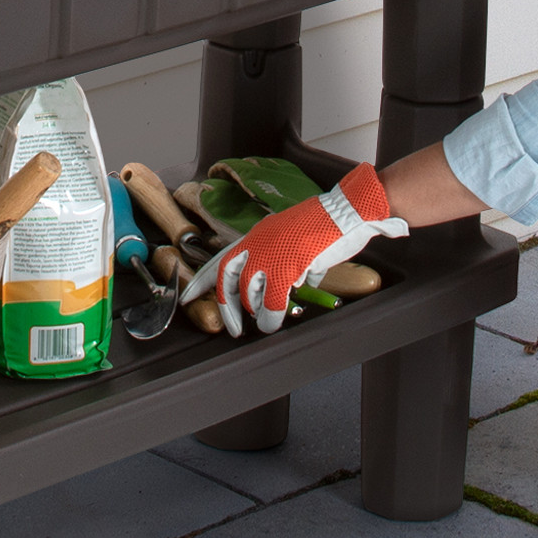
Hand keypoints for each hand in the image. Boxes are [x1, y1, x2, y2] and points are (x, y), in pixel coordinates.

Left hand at [179, 162, 407, 336]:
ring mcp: (270, 254)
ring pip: (251, 294)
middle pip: (229, 279)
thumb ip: (289, 261)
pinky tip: (277, 321)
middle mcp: (258, 243)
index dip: (202, 279)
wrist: (349, 211)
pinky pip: (272, 302)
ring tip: (266, 322)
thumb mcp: (298, 241)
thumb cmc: (329, 225)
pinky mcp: (286, 267)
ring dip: (257, 313)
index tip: (188, 295)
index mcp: (258, 235)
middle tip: (232, 326)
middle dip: (227, 306)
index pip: (221, 259)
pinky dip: (272, 317)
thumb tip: (296, 283)